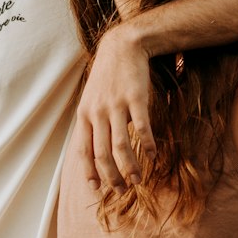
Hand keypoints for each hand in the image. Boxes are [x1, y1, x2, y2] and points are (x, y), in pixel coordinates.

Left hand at [74, 26, 155, 190]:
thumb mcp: (91, 99)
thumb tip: (95, 149)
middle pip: (101, 153)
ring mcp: (116, 105)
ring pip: (120, 145)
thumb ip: (92, 123)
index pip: (83, 150)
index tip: (97, 189)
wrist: (122, 47)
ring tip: (138, 181)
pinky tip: (153, 155)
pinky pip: (141, 126)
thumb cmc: (107, 77)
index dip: (90, 171)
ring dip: (130, 166)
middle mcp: (97, 112)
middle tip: (122, 190)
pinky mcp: (135, 98)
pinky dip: (147, 143)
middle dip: (112, 176)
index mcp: (84, 115)